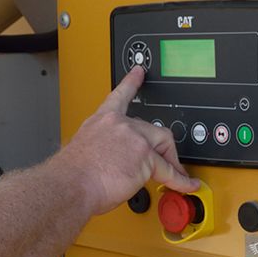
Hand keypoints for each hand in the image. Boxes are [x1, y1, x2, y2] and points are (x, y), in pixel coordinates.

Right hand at [59, 66, 197, 215]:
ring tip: (171, 177)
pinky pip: (168, 170)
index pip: (119, 96)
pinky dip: (180, 180)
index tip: (139, 71)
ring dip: (169, 164)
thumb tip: (109, 160)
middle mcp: (118, 124)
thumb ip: (101, 148)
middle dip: (160, 148)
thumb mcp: (83, 151)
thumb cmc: (72, 175)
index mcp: (100, 121)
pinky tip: (187, 184)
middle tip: (162, 162)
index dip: (131, 82)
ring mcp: (133, 138)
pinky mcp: (145, 156)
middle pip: (152, 129)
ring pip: (163, 147)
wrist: (71, 185)